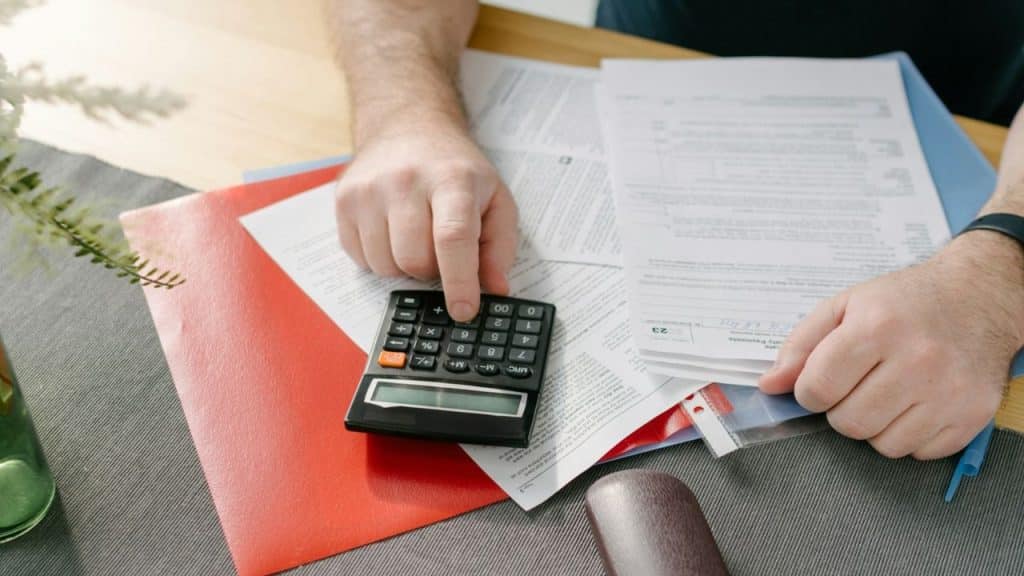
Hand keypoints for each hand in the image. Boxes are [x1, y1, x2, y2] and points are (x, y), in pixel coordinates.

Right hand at [335, 119, 517, 320]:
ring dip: (405, 267)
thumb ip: (500, 245)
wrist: (408, 126)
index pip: (452, 238)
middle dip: (433, 271)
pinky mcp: (344, 200)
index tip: (464, 311)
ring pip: (385, 266)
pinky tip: (392, 231)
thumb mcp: (495, 197)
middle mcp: (404, 180)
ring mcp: (368, 190)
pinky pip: (361, 258)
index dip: (459, 281)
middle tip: (442, 250)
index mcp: (451, 179)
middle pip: (414, 260)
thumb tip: (494, 288)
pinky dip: (381, 258)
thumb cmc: (455, 168)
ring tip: (417, 236)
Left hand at [759, 232, 1023, 458]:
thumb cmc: (905, 301)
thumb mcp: (845, 305)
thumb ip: (800, 345)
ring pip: (883, 444)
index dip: (808, 392)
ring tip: (887, 392)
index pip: (818, 388)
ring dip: (874, 425)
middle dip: (840, 409)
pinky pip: (919, 452)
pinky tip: (915, 403)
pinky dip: (908, 435)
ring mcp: (949, 391)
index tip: (818, 383)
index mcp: (878, 327)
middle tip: (856, 386)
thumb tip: (769, 386)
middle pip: (849, 423)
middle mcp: (918, 360)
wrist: (979, 297)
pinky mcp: (972, 415)